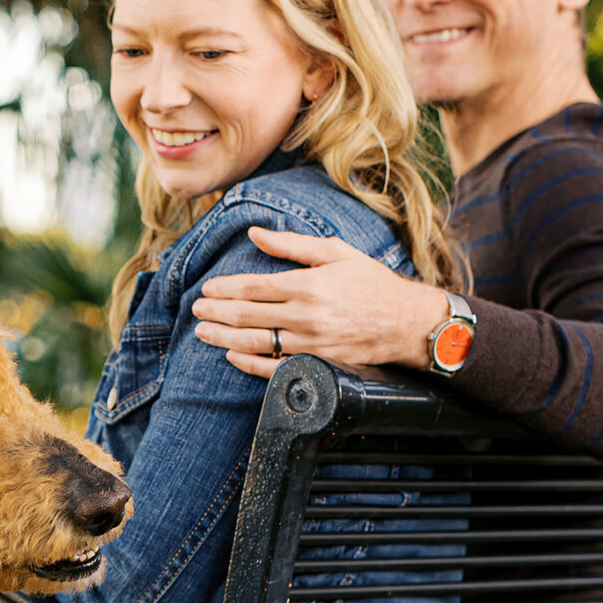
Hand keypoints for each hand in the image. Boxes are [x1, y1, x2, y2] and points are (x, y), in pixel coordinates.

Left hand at [193, 227, 449, 377]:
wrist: (406, 322)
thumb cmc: (372, 283)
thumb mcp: (336, 253)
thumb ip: (293, 244)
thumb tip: (255, 233)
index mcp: (309, 285)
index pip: (254, 288)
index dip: (225, 289)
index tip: (207, 289)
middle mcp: (306, 316)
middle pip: (248, 316)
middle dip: (217, 313)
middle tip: (196, 310)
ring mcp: (311, 344)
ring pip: (256, 342)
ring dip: (224, 338)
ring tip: (203, 332)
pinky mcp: (318, 363)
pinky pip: (275, 368)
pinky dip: (250, 364)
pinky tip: (233, 355)